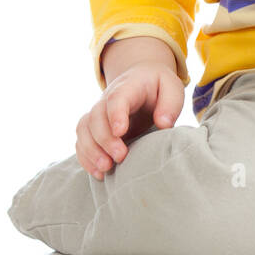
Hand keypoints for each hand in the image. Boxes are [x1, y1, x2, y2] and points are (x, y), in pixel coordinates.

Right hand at [75, 39, 184, 178]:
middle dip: (105, 139)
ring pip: (84, 129)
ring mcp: (98, 114)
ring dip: (92, 151)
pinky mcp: (94, 128)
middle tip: (120, 156)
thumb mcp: (172, 88)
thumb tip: (163, 124)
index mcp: (128, 87)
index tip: (120, 132)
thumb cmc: (159, 87)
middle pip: (96, 117)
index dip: (115, 114)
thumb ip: (170, 104)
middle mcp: (107, 99)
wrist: (142, 81)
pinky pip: (81, 141)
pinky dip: (86, 158)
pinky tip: (99, 173)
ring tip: (106, 168)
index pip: (117, 98)